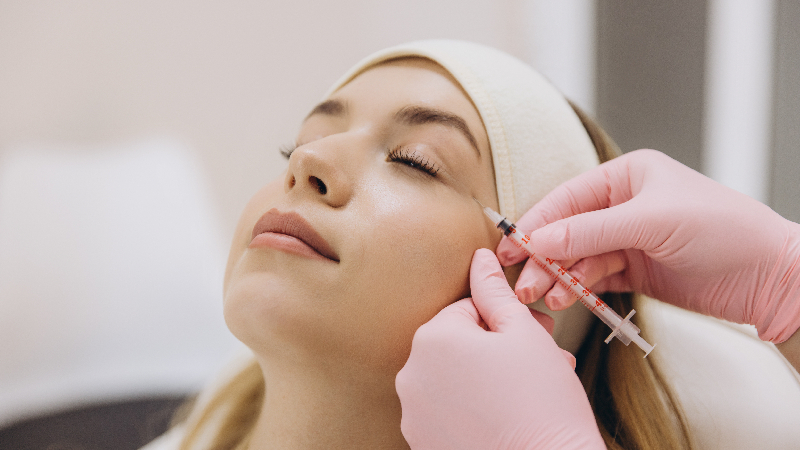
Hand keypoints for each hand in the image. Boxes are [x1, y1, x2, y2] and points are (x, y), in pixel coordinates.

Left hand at [396, 249, 603, 449]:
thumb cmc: (542, 403)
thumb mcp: (523, 333)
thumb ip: (494, 291)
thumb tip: (480, 257)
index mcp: (433, 338)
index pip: (467, 310)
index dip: (507, 319)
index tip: (538, 331)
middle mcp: (411, 374)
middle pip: (459, 345)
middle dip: (499, 347)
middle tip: (540, 359)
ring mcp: (413, 413)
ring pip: (453, 378)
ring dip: (488, 377)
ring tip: (528, 390)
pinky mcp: (421, 442)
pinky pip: (447, 411)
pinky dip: (473, 408)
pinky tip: (507, 415)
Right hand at [497, 149, 799, 342]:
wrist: (768, 277)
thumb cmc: (721, 229)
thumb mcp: (651, 221)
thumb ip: (591, 230)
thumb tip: (539, 239)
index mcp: (627, 176)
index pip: (568, 198)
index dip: (538, 222)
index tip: (514, 246)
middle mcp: (623, 205)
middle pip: (567, 230)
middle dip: (544, 256)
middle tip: (522, 281)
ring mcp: (627, 240)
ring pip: (577, 257)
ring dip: (558, 277)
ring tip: (544, 297)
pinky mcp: (634, 270)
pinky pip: (594, 278)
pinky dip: (578, 289)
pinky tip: (566, 298)